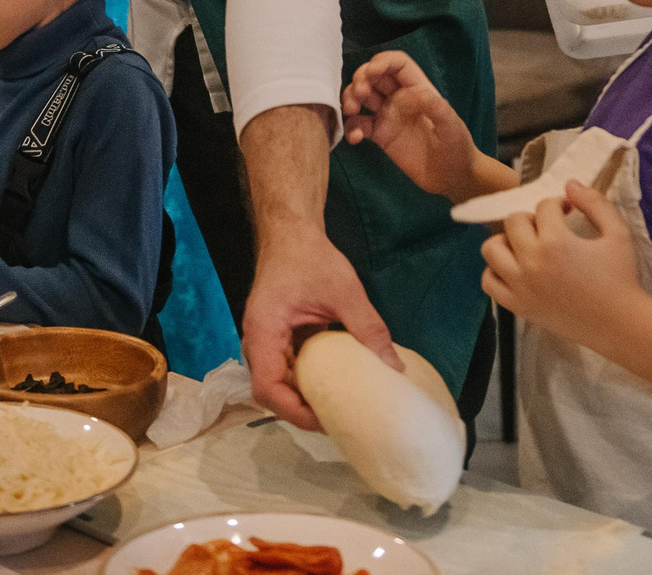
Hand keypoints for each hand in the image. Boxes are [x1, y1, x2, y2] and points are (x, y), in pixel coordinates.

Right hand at [244, 228, 396, 431]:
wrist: (291, 231)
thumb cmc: (311, 257)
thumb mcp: (345, 292)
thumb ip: (368, 328)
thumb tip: (394, 367)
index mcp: (265, 331)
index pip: (267, 387)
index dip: (292, 411)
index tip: (323, 419)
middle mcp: (257, 340)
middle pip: (269, 390)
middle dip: (299, 410)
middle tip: (335, 421)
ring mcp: (265, 339)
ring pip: (277, 381)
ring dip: (301, 396)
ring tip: (335, 408)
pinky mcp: (277, 336)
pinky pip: (285, 366)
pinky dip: (305, 379)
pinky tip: (331, 384)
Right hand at [341, 52, 482, 199]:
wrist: (452, 177)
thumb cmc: (457, 146)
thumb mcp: (451, 125)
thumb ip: (435, 106)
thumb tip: (412, 92)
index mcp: (417, 89)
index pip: (397, 64)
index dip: (383, 61)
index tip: (372, 72)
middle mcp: (400, 98)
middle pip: (373, 76)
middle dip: (361, 79)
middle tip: (360, 95)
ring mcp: (388, 116)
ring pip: (361, 97)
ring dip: (350, 98)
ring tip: (351, 110)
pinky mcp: (380, 135)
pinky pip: (359, 125)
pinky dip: (351, 127)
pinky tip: (355, 138)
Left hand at [479, 182, 643, 346]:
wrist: (620, 325)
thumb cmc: (622, 278)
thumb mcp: (617, 233)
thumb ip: (594, 203)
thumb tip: (569, 184)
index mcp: (556, 243)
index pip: (543, 207)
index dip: (558, 204)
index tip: (569, 212)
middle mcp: (532, 263)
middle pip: (513, 222)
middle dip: (532, 218)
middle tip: (550, 228)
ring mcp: (521, 287)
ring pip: (491, 249)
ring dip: (507, 240)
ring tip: (528, 246)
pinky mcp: (518, 306)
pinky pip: (489, 282)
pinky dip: (496, 271)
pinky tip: (517, 268)